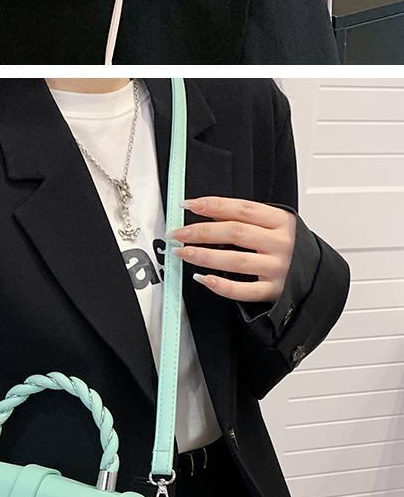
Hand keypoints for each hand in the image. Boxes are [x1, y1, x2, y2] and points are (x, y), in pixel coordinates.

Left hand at [167, 195, 295, 304]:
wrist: (318, 275)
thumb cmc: (291, 246)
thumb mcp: (275, 224)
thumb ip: (246, 218)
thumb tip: (208, 211)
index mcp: (280, 221)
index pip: (242, 209)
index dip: (213, 205)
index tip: (188, 205)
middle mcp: (279, 244)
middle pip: (235, 232)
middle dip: (201, 231)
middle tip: (178, 233)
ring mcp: (277, 269)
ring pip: (236, 261)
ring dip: (204, 256)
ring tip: (182, 252)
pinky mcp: (274, 292)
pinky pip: (243, 291)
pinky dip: (221, 286)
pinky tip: (202, 279)